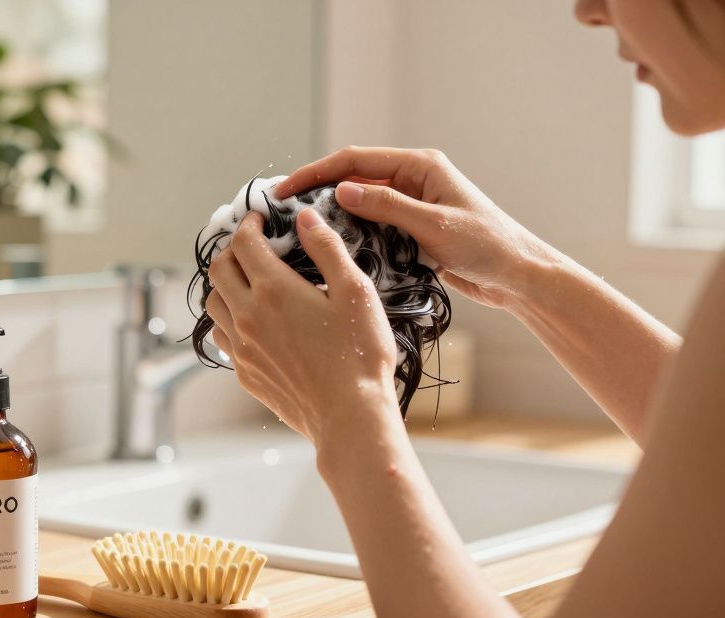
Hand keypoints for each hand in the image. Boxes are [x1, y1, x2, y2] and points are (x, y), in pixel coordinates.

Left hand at [206, 208, 399, 442]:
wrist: (349, 417)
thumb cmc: (360, 355)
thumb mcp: (356, 292)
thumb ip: (327, 248)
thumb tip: (304, 218)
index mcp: (273, 290)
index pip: (243, 243)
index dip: (249, 224)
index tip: (261, 220)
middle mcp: (247, 316)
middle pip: (219, 269)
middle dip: (232, 249)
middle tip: (254, 246)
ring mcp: (241, 347)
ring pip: (213, 302)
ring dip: (225, 283)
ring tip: (249, 280)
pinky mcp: (244, 372)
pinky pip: (221, 335)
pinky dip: (228, 316)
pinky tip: (251, 318)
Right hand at [276, 146, 560, 308]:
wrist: (518, 276)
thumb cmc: (487, 246)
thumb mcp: (433, 226)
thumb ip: (387, 208)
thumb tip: (342, 191)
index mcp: (420, 166)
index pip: (354, 160)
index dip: (315, 173)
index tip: (283, 191)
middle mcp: (412, 180)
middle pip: (352, 178)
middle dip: (315, 192)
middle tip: (280, 212)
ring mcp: (410, 205)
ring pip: (358, 205)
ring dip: (331, 216)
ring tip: (297, 231)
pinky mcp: (410, 230)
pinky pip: (371, 227)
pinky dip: (350, 235)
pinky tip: (329, 249)